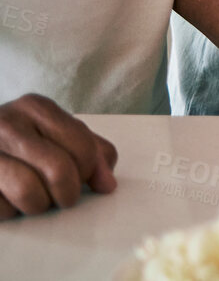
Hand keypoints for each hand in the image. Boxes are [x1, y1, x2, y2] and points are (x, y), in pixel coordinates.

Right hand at [0, 94, 117, 218]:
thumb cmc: (18, 141)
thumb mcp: (55, 133)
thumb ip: (91, 151)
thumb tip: (107, 183)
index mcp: (35, 108)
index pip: (83, 146)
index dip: (88, 171)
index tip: (81, 177)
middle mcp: (8, 125)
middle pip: (59, 170)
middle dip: (67, 193)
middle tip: (62, 195)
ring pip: (28, 193)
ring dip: (38, 205)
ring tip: (34, 197)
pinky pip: (2, 209)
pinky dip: (10, 212)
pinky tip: (7, 198)